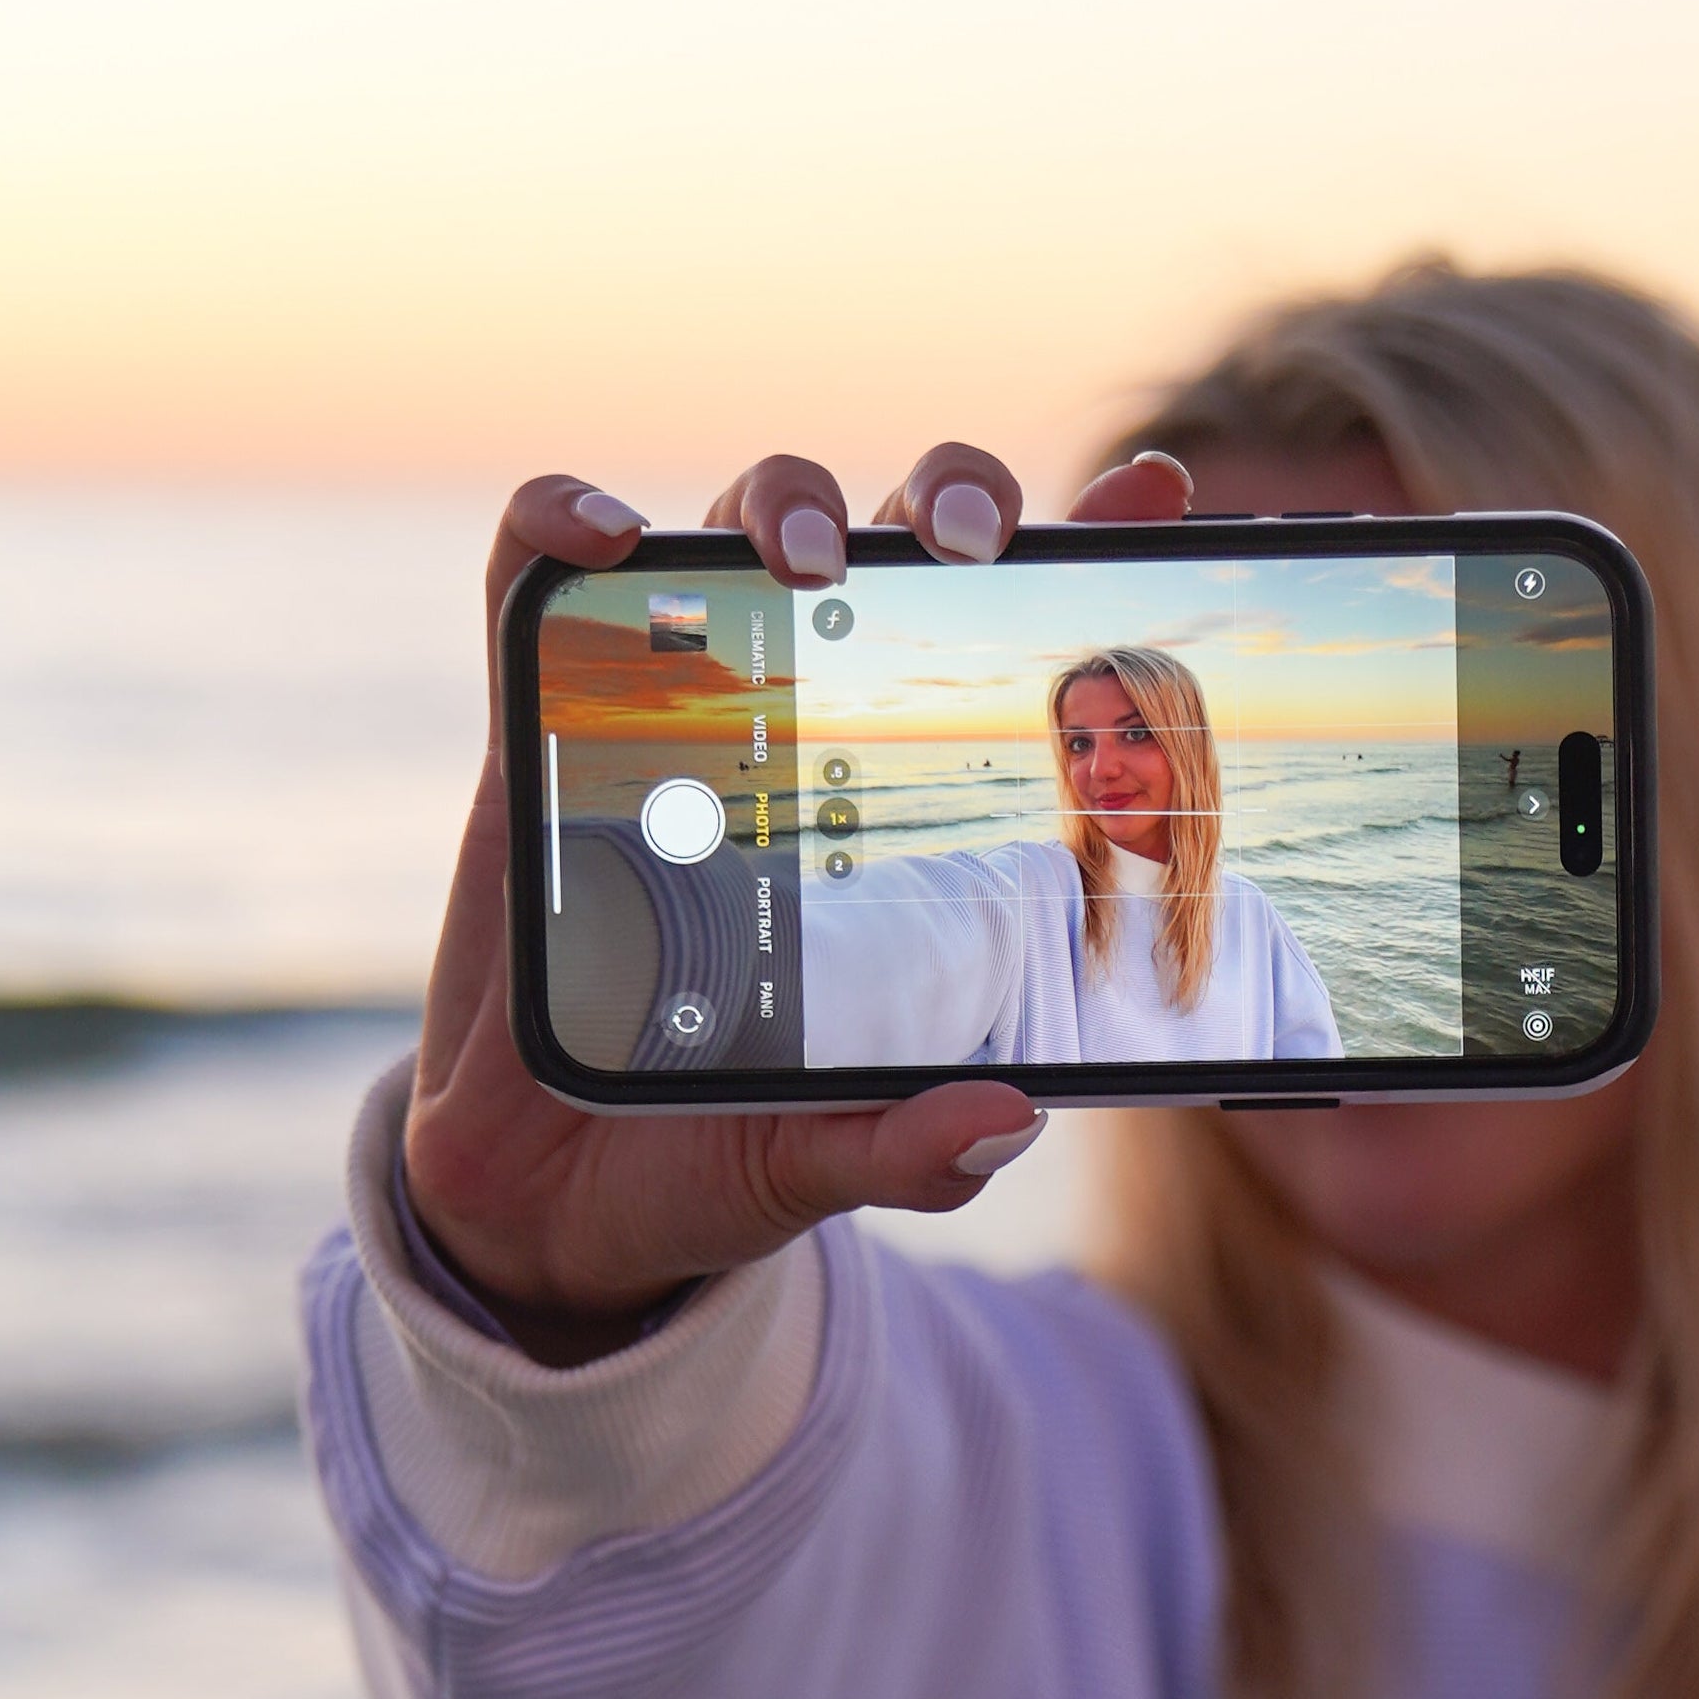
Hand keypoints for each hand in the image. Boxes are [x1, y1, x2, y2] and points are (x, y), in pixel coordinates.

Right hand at [399, 438, 1198, 1353]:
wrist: (547, 1202)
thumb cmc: (707, 1151)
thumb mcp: (820, 1159)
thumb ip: (908, 1150)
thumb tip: (1007, 1118)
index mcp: (895, 803)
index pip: (1006, 642)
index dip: (1088, 547)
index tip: (1162, 495)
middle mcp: (798, 726)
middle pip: (886, 542)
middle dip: (945, 498)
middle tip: (971, 542)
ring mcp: (667, 714)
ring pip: (733, 528)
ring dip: (779, 500)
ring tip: (801, 551)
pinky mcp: (538, 730)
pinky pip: (536, 583)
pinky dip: (558, 523)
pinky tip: (598, 531)